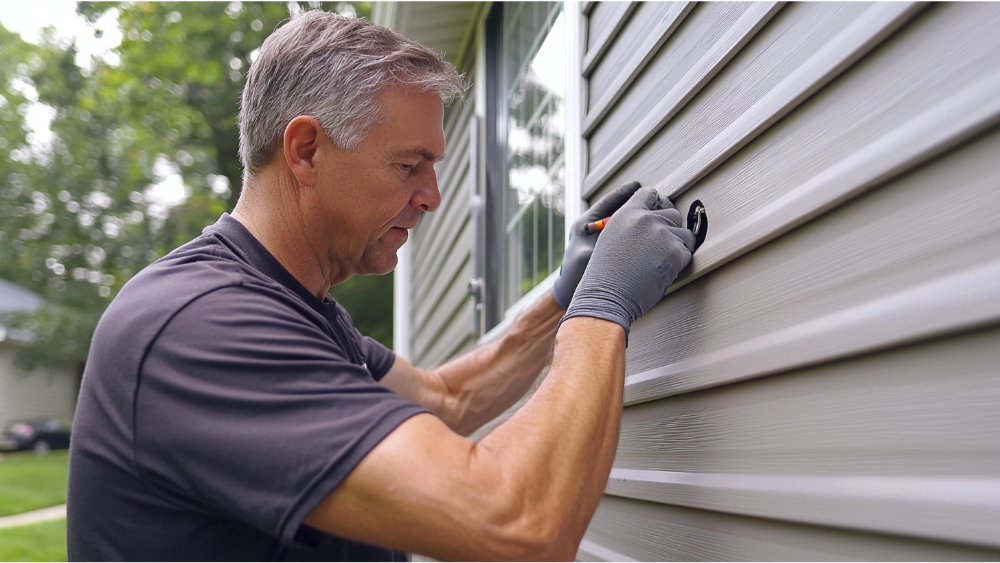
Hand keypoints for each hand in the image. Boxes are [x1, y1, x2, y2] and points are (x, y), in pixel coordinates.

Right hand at [562, 187, 693, 338]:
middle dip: (670, 230)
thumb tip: (652, 219)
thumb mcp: (610, 238)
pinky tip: (663, 272)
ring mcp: (662, 234)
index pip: (649, 194)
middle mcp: (645, 218)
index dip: (657, 205)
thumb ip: (630, 224)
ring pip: (685, 234)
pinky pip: (688, 253)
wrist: (608, 296)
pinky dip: (680, 264)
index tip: (659, 217)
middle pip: (673, 214)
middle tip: (659, 250)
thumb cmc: (607, 274)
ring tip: (661, 262)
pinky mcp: (676, 251)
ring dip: (678, 247)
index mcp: (627, 213)